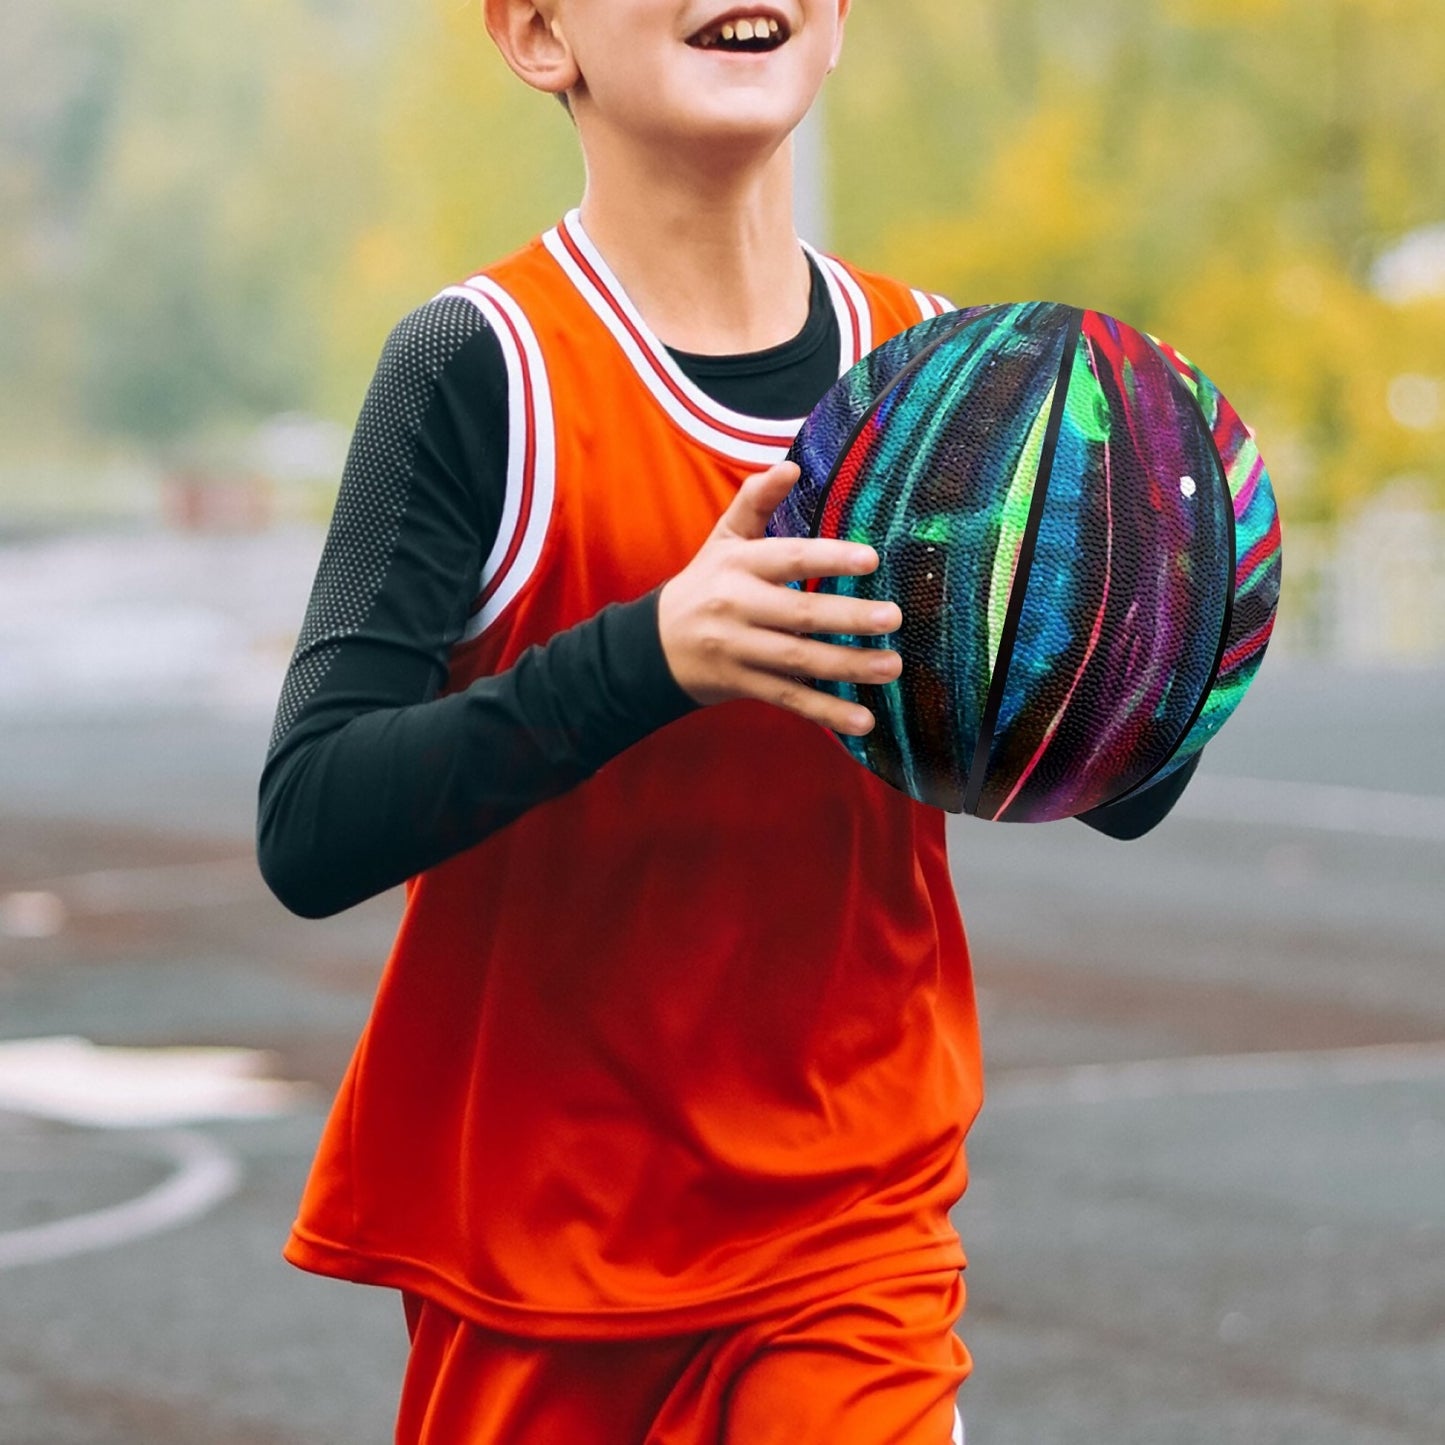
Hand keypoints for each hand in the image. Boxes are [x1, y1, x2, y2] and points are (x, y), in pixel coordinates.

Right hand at [657, 461, 902, 736]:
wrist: (654, 646)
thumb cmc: (706, 583)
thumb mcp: (724, 539)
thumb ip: (756, 500)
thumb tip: (790, 465)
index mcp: (737, 565)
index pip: (786, 558)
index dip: (827, 557)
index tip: (871, 559)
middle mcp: (736, 608)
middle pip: (799, 614)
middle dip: (849, 617)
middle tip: (894, 617)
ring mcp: (739, 651)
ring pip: (799, 661)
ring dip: (848, 666)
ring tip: (892, 667)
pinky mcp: (744, 686)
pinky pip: (790, 699)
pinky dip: (826, 712)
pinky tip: (863, 721)